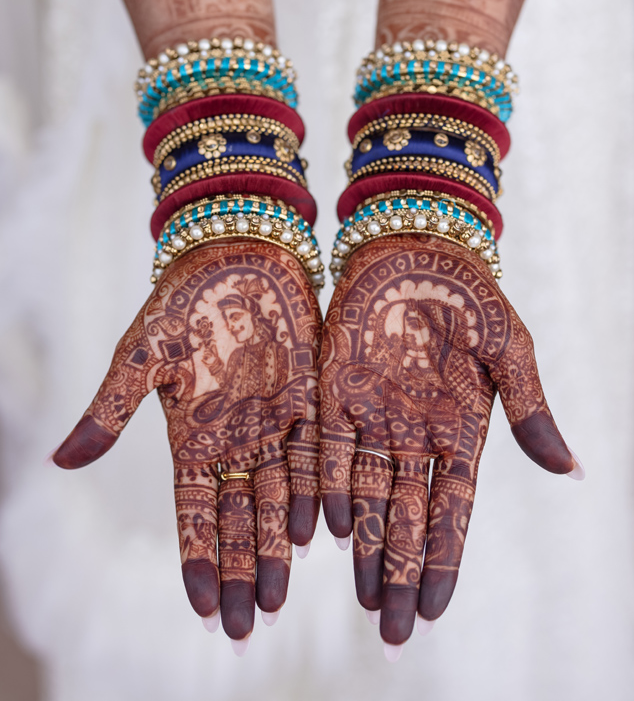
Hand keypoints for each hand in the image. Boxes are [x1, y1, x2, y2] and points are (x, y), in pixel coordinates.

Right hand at [54, 241, 320, 639]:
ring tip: (284, 598)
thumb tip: (58, 462)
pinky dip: (321, 492)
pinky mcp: (310, 398)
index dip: (199, 561)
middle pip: (240, 521)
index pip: (194, 514)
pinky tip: (326, 531)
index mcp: (191, 436)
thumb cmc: (182, 299)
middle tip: (253, 628)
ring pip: (280, 499)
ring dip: (281, 549)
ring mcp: (274, 422)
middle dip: (244, 574)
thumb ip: (111, 409)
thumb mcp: (141, 355)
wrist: (236, 253)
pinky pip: (316, 455)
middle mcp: (234, 440)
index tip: (208, 611)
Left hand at [319, 234, 575, 645]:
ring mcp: (372, 416)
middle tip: (391, 631)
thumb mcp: (510, 349)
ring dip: (365, 547)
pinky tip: (325, 532)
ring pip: (364, 495)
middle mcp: (413, 435)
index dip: (443, 561)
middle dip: (401, 573)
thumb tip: (573, 472)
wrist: (414, 244)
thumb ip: (530, 410)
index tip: (434, 611)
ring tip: (362, 597)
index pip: (451, 511)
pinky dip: (325, 490)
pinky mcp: (333, 392)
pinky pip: (327, 451)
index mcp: (458, 431)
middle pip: (405, 517)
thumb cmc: (470, 293)